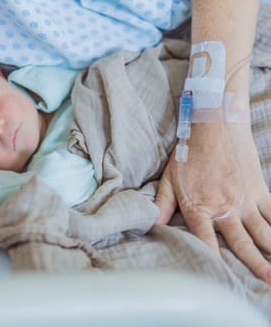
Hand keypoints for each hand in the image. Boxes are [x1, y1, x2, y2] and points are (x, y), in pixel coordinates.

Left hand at [155, 120, 270, 283]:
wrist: (214, 126)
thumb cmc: (188, 153)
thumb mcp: (169, 179)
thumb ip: (161, 205)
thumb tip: (151, 225)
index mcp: (199, 208)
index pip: (206, 241)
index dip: (214, 261)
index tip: (221, 279)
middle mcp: (225, 208)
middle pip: (242, 243)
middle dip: (255, 265)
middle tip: (268, 283)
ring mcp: (245, 201)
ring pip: (264, 233)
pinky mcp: (259, 190)